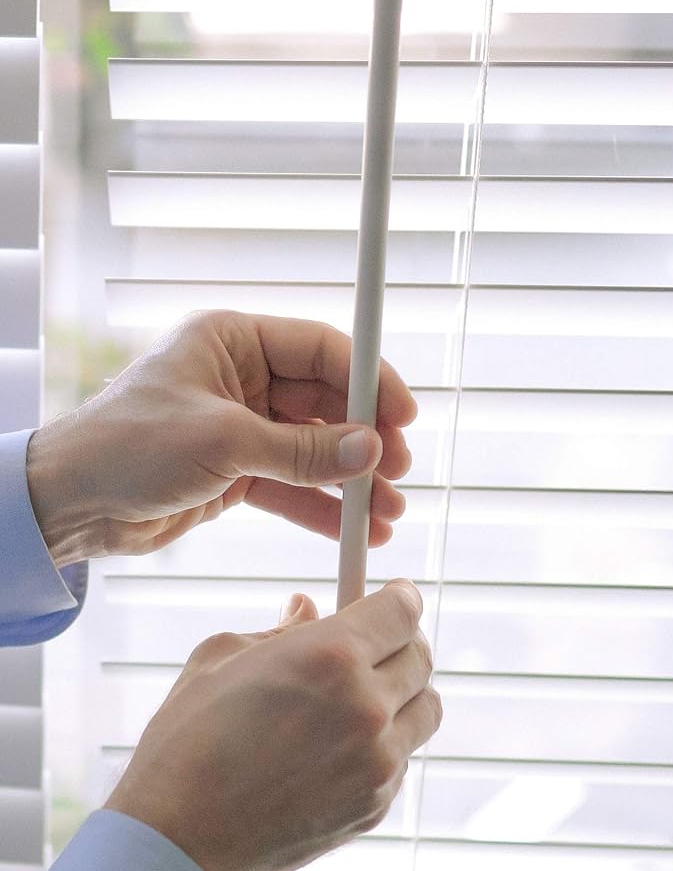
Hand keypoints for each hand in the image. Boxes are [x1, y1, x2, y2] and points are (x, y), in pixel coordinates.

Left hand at [26, 310, 415, 566]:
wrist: (70, 505)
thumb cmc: (126, 447)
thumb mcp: (223, 443)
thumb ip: (302, 451)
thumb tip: (369, 451)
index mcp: (232, 341)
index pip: (321, 350)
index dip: (369, 380)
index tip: (404, 416)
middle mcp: (240, 378)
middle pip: (325, 402)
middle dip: (365, 440)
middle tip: (398, 471)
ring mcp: (241, 426)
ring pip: (314, 449)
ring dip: (351, 482)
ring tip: (388, 514)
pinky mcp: (236, 470)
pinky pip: (293, 484)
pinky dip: (323, 507)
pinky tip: (354, 529)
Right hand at [104, 580, 441, 870]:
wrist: (179, 840)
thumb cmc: (187, 742)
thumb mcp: (221, 658)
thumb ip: (279, 628)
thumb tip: (307, 608)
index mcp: (331, 656)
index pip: (402, 610)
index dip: (401, 598)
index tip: (397, 597)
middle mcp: (366, 706)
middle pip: (421, 656)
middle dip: (403, 641)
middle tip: (379, 642)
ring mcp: (378, 761)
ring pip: (425, 708)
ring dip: (403, 692)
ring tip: (364, 694)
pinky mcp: (377, 804)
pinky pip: (403, 756)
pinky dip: (386, 741)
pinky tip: (342, 744)